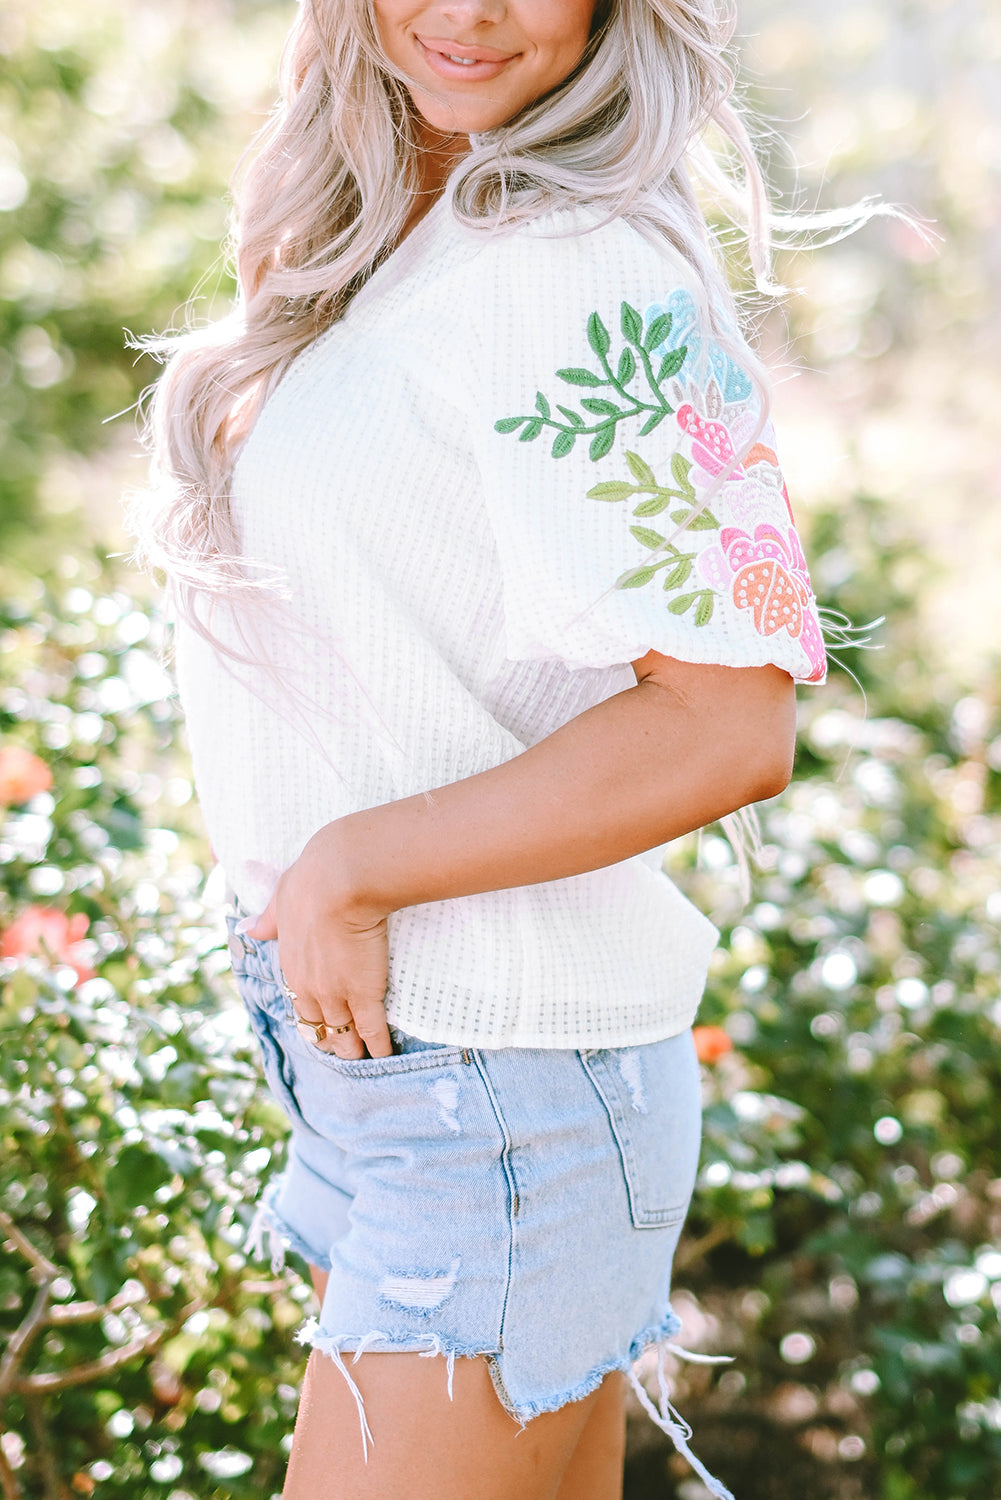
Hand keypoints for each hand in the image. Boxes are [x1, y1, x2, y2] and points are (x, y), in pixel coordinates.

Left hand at [243, 824, 392, 1059]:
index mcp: (290, 965)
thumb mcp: (281, 897)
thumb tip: (249, 927)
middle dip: (329, 1039)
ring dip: (352, 1047)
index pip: (297, 1001)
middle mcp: (309, 986)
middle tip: (341, 1049)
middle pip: (317, 1026)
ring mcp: (337, 993)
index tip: (317, 1025)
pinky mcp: (364, 993)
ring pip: (343, 1032)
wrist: (339, 881)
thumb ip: (269, 918)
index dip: (309, 1017)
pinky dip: (379, 1045)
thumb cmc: (311, 881)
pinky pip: (372, 1029)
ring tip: (362, 1057)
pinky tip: (385, 1054)